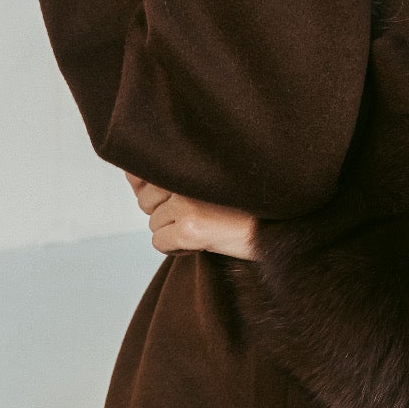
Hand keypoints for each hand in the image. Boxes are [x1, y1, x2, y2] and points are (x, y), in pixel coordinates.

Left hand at [124, 171, 257, 259]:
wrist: (276, 229)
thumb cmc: (246, 205)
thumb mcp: (211, 179)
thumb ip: (176, 173)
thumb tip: (132, 176)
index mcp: (188, 159)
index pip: (140, 172)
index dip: (149, 189)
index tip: (172, 199)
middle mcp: (183, 177)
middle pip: (146, 202)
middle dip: (165, 214)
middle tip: (197, 217)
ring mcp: (184, 203)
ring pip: (153, 224)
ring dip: (172, 232)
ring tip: (202, 228)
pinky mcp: (188, 228)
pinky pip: (159, 243)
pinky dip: (176, 248)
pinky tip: (201, 242)